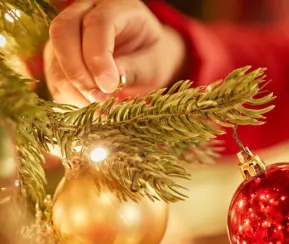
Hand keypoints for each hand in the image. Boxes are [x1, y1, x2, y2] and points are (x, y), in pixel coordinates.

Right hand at [44, 0, 185, 105]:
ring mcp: (68, 30)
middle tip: (95, 98)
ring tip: (94, 107)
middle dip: (76, 69)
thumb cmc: (153, 57)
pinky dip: (65, 93)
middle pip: (63, 31)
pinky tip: (85, 106)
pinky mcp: (57, 51)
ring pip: (53, 52)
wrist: (146, 58)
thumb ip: (133, 69)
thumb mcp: (155, 64)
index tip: (109, 86)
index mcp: (118, 7)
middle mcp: (86, 11)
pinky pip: (51, 71)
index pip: (97, 24)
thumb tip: (105, 83)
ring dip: (70, 85)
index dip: (98, 56)